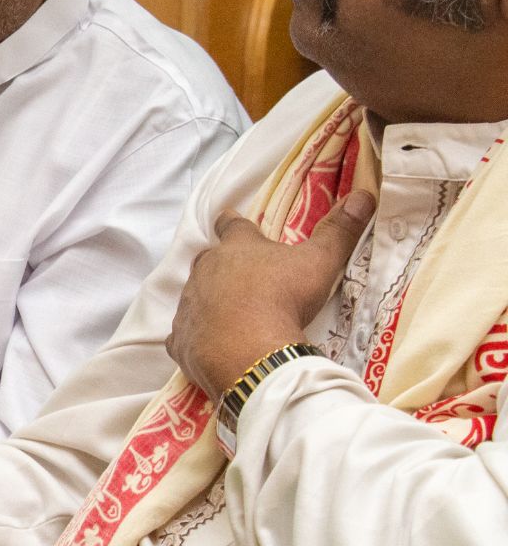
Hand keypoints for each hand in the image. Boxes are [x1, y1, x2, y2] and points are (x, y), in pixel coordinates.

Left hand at [167, 190, 373, 399]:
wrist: (251, 350)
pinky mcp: (181, 339)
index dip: (232, 223)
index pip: (232, 225)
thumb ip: (339, 230)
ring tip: (225, 312)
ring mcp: (189, 305)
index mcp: (236, 247)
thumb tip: (364, 195)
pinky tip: (202, 344)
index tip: (230, 219)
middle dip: (219, 265)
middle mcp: (205, 271)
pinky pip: (182, 335)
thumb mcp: (320, 262)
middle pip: (207, 260)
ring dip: (206, 300)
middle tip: (236, 275)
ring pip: (193, 295)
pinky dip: (191, 337)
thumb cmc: (284, 298)